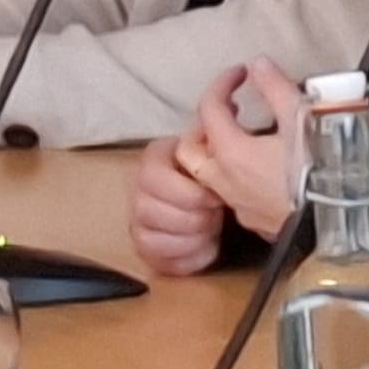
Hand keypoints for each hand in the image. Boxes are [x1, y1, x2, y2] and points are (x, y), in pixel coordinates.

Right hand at [128, 127, 226, 276]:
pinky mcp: (148, 247)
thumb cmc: (221, 172)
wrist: (222, 198)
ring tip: (213, 230)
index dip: (187, 191)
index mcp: (155, 160)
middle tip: (216, 215)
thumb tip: (229, 109)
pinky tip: (208, 248)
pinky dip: (187, 258)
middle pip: (145, 209)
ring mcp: (138, 219)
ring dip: (189, 238)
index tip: (217, 197)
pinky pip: (155, 259)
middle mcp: (139, 189)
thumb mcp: (221, 151)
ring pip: (146, 237)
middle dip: (190, 218)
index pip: (151, 174)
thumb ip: (217, 138)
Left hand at [173, 59, 304, 240]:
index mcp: (232, 151)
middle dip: (203, 124)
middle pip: (190, 148)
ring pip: (207, 176)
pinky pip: (233, 196)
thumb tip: (261, 67)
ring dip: (217, 154)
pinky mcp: (256, 220)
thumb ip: (277, 89)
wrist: (340, 220)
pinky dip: (238, 178)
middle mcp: (225, 180)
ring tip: (241, 141)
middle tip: (227, 111)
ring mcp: (238, 204)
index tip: (241, 73)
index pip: (210, 108)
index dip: (222, 84)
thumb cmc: (322, 171)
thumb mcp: (303, 118)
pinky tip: (263, 172)